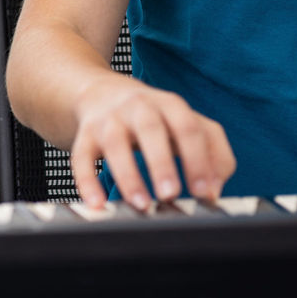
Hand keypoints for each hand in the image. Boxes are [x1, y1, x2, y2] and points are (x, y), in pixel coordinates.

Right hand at [68, 78, 233, 209]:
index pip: (188, 128)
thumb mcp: (189, 124)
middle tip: (171, 195)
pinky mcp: (85, 134)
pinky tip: (97, 203)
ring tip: (141, 205)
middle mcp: (138, 106)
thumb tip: (213, 192)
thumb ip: (214, 154)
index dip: (198, 160)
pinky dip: (86, 180)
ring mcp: (109, 119)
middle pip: (150, 128)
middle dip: (161, 163)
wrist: (102, 92)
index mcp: (170, 105)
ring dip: (128, 175)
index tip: (203, 192)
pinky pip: (81, 156)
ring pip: (115, 143)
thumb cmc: (156, 118)